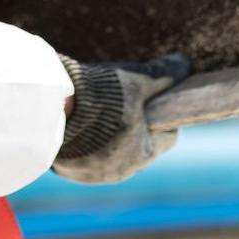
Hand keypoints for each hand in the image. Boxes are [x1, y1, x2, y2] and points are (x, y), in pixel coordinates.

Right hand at [53, 52, 190, 184]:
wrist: (53, 111)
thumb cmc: (103, 97)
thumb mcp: (138, 79)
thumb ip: (164, 74)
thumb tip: (184, 64)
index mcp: (143, 153)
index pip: (168, 137)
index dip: (163, 116)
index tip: (154, 100)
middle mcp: (121, 171)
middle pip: (139, 147)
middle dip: (137, 128)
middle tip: (126, 103)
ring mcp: (93, 175)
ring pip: (112, 155)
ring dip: (111, 139)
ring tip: (100, 113)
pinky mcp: (70, 172)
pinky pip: (86, 159)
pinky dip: (87, 145)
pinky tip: (80, 124)